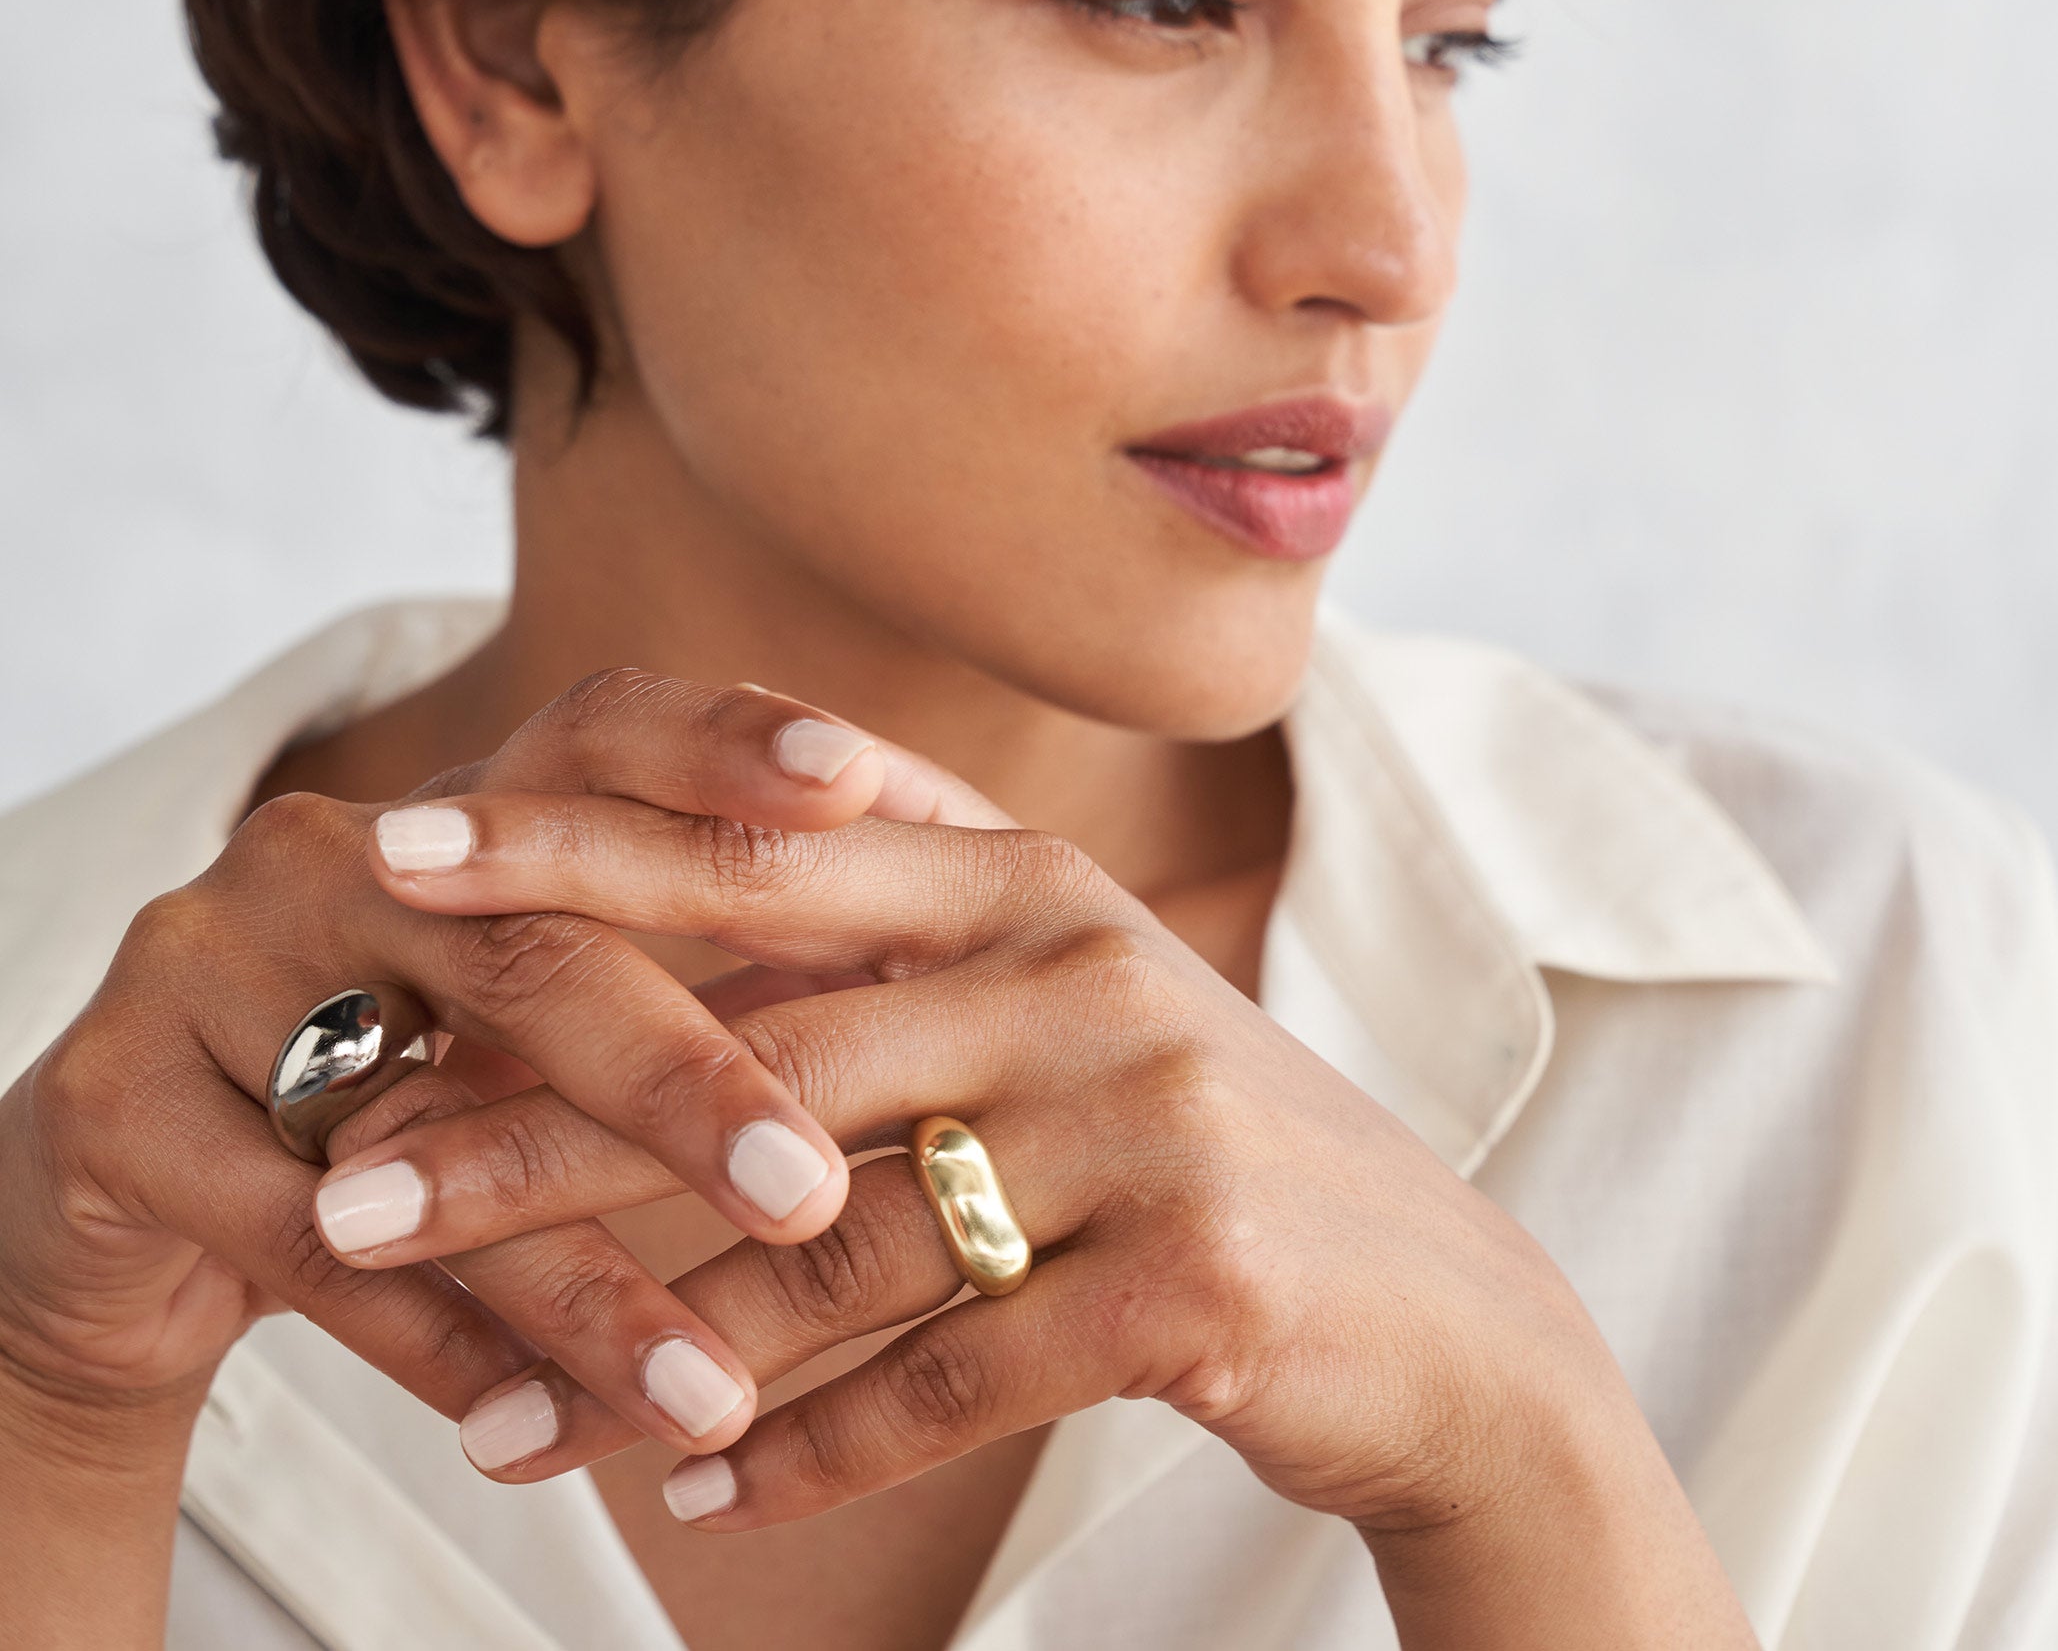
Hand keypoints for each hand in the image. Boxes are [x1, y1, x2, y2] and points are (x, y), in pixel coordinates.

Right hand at [0, 678, 902, 1486]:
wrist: (136, 1191)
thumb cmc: (404, 1083)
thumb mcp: (539, 1010)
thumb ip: (698, 960)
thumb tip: (950, 942)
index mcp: (455, 805)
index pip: (600, 733)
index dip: (723, 747)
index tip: (854, 782)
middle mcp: (327, 850)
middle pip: (530, 949)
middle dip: (685, 1081)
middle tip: (818, 1190)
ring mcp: (200, 962)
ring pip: (418, 1125)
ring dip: (575, 1273)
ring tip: (711, 1391)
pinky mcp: (111, 1105)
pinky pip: (299, 1241)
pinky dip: (432, 1341)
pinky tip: (530, 1426)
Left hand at [321, 673, 1754, 1643]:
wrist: (1438, 1317)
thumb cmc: (1189, 1150)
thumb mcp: (1055, 1003)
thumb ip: (882, 954)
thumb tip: (641, 946)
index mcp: (1023, 878)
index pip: (760, 843)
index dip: (575, 837)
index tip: (395, 846)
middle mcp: (1076, 965)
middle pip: (755, 1044)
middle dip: (537, 1119)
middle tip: (353, 1182)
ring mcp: (1142, 1115)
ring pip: (831, 1240)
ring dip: (646, 1354)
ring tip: (491, 1438)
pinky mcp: (1193, 1277)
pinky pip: (949, 1376)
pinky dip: (814, 1449)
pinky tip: (703, 1502)